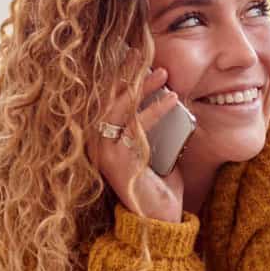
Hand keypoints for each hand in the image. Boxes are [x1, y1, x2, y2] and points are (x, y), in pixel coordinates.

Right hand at [86, 46, 186, 222]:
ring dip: (141, 87)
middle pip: (108, 97)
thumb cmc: (159, 185)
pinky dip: (155, 110)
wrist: (158, 220)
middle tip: (141, 51)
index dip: (118, 75)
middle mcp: (97, 142)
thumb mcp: (158, 148)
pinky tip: (172, 99)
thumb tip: (171, 97)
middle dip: (125, 72)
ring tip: (163, 72)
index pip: (107, 98)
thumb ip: (157, 127)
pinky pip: (136, 127)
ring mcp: (103, 151)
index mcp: (104, 137)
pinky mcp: (116, 160)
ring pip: (119, 108)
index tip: (133, 53)